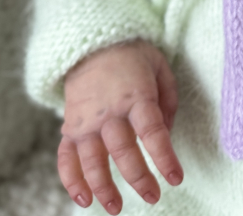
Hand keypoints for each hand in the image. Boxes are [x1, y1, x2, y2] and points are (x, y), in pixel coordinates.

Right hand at [59, 40, 182, 213]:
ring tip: (116, 208)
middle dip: (138, 178)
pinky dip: (71, 181)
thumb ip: (169, 101)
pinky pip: (66, 158)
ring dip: (103, 188)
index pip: (152, 132)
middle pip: (123, 151)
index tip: (176, 178)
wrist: (94, 44)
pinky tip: (83, 199)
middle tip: (153, 197)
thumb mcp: (160, 68)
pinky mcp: (70, 127)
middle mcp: (110, 111)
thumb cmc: (134, 57)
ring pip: (92, 161)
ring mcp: (86, 121)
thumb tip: (167, 136)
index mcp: (137, 95)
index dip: (164, 158)